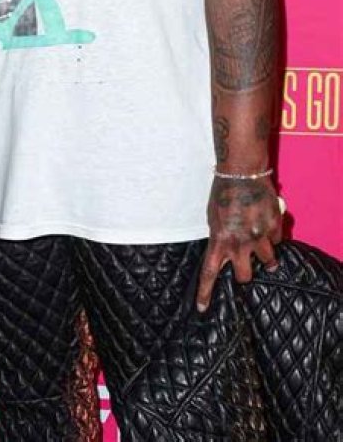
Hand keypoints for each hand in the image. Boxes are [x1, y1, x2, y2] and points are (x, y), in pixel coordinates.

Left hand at [196, 175, 281, 311]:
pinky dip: (273, 236)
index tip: (203, 308)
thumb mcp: (213, 217)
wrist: (241, 172)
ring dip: (266, 258)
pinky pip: (276, 241)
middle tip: (245, 265)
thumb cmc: (222, 192)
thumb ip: (219, 236)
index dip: (205, 293)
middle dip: (245, 273)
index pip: (209, 272)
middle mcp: (239, 242)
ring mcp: (258, 236)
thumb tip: (225, 250)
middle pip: (244, 276)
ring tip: (264, 251)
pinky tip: (267, 225)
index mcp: (219, 239)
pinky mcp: (273, 227)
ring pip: (267, 262)